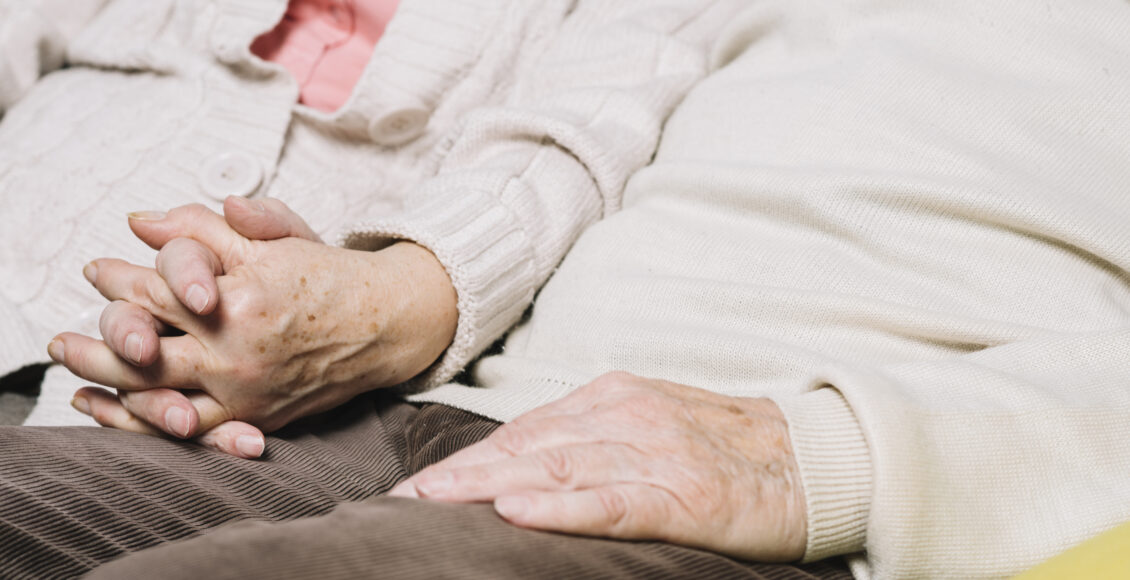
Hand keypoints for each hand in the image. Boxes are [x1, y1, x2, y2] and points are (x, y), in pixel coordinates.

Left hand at [51, 202, 457, 437]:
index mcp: (239, 298)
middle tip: (61, 338)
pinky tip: (112, 412)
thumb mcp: (275, 236)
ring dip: (104, 386)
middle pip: (139, 349)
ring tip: (72, 374)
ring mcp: (245, 391)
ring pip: (154, 396)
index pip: (156, 288)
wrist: (388, 324)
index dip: (118, 278)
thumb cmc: (332, 275)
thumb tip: (142, 221)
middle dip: (92, 341)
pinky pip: (188, 432)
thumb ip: (207, 226)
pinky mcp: (256, 418)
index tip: (97, 270)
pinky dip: (142, 424)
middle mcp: (237, 351)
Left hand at [388, 372, 807, 561]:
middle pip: (528, 447)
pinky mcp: (684, 493)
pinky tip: (516, 515)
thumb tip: (520, 468)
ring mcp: (655, 452)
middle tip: (402, 499)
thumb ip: (590, 438)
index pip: (524, 432)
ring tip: (434, 503)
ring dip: (489, 487)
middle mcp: (626, 415)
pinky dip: (562, 509)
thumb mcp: (650, 425)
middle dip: (460, 474)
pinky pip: (612, 501)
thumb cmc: (724, 446)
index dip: (467, 459)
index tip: (416, 485)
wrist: (813, 457)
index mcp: (613, 398)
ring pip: (558, 469)